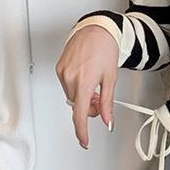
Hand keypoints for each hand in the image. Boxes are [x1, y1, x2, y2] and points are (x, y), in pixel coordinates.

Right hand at [55, 24, 117, 148]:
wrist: (96, 29)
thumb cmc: (105, 49)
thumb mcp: (110, 78)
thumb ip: (107, 102)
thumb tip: (106, 120)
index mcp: (84, 83)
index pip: (80, 114)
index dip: (82, 131)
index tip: (84, 141)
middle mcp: (70, 78)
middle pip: (77, 106)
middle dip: (88, 108)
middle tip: (99, 100)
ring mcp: (62, 72)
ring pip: (71, 96)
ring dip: (82, 97)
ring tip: (93, 85)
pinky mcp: (59, 68)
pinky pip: (66, 85)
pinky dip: (75, 87)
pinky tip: (85, 77)